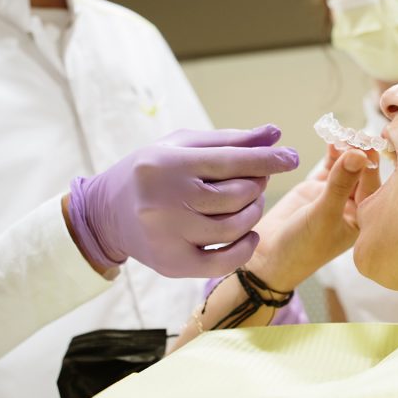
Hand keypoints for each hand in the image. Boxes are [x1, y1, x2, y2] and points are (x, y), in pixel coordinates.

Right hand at [66, 125, 299, 277]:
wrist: (105, 213)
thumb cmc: (152, 171)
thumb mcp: (183, 145)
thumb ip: (230, 141)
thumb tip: (275, 134)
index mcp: (170, 164)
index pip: (232, 161)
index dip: (267, 159)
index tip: (291, 157)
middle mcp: (167, 200)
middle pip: (236, 196)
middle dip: (257, 186)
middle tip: (258, 181)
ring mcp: (168, 235)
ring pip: (233, 227)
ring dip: (253, 214)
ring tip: (251, 204)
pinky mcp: (171, 263)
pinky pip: (221, 261)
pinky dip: (244, 249)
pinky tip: (249, 235)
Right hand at [247, 146, 380, 290]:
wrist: (269, 258)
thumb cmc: (302, 247)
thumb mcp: (323, 216)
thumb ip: (340, 184)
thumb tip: (358, 154)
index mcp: (365, 219)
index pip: (373, 185)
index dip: (370, 163)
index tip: (365, 143)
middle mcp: (354, 205)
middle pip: (362, 172)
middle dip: (359, 151)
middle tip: (354, 134)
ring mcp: (336, 194)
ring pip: (347, 166)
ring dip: (345, 148)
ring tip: (341, 133)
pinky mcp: (318, 188)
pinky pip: (330, 166)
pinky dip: (332, 152)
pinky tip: (332, 139)